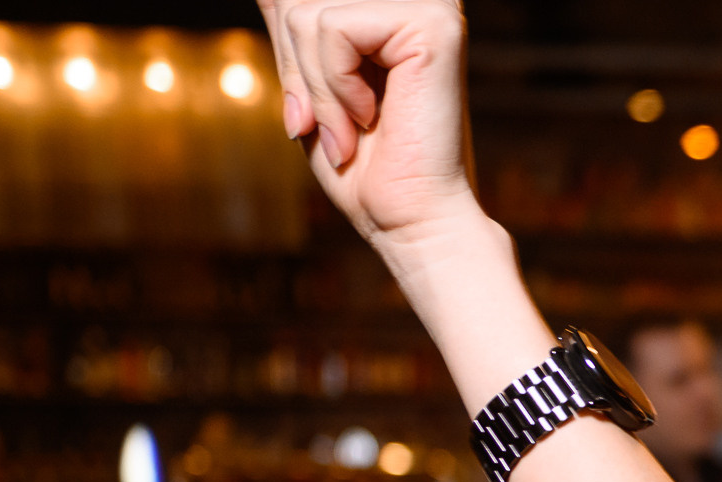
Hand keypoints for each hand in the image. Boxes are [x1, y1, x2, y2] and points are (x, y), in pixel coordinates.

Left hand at [255, 0, 482, 249]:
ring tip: (349, 130)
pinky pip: (332, 27)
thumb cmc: (364, 168)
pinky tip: (370, 116)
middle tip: (325, 130)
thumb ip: (294, 29)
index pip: (297, 3)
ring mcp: (428, 6)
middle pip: (298, 3)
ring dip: (316, 88)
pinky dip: (335, 85)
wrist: (411, 220)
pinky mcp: (432, 24)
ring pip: (308, 14)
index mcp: (391, 10)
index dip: (288, 58)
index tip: (307, 116)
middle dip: (296, 73)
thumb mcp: (309, 86)